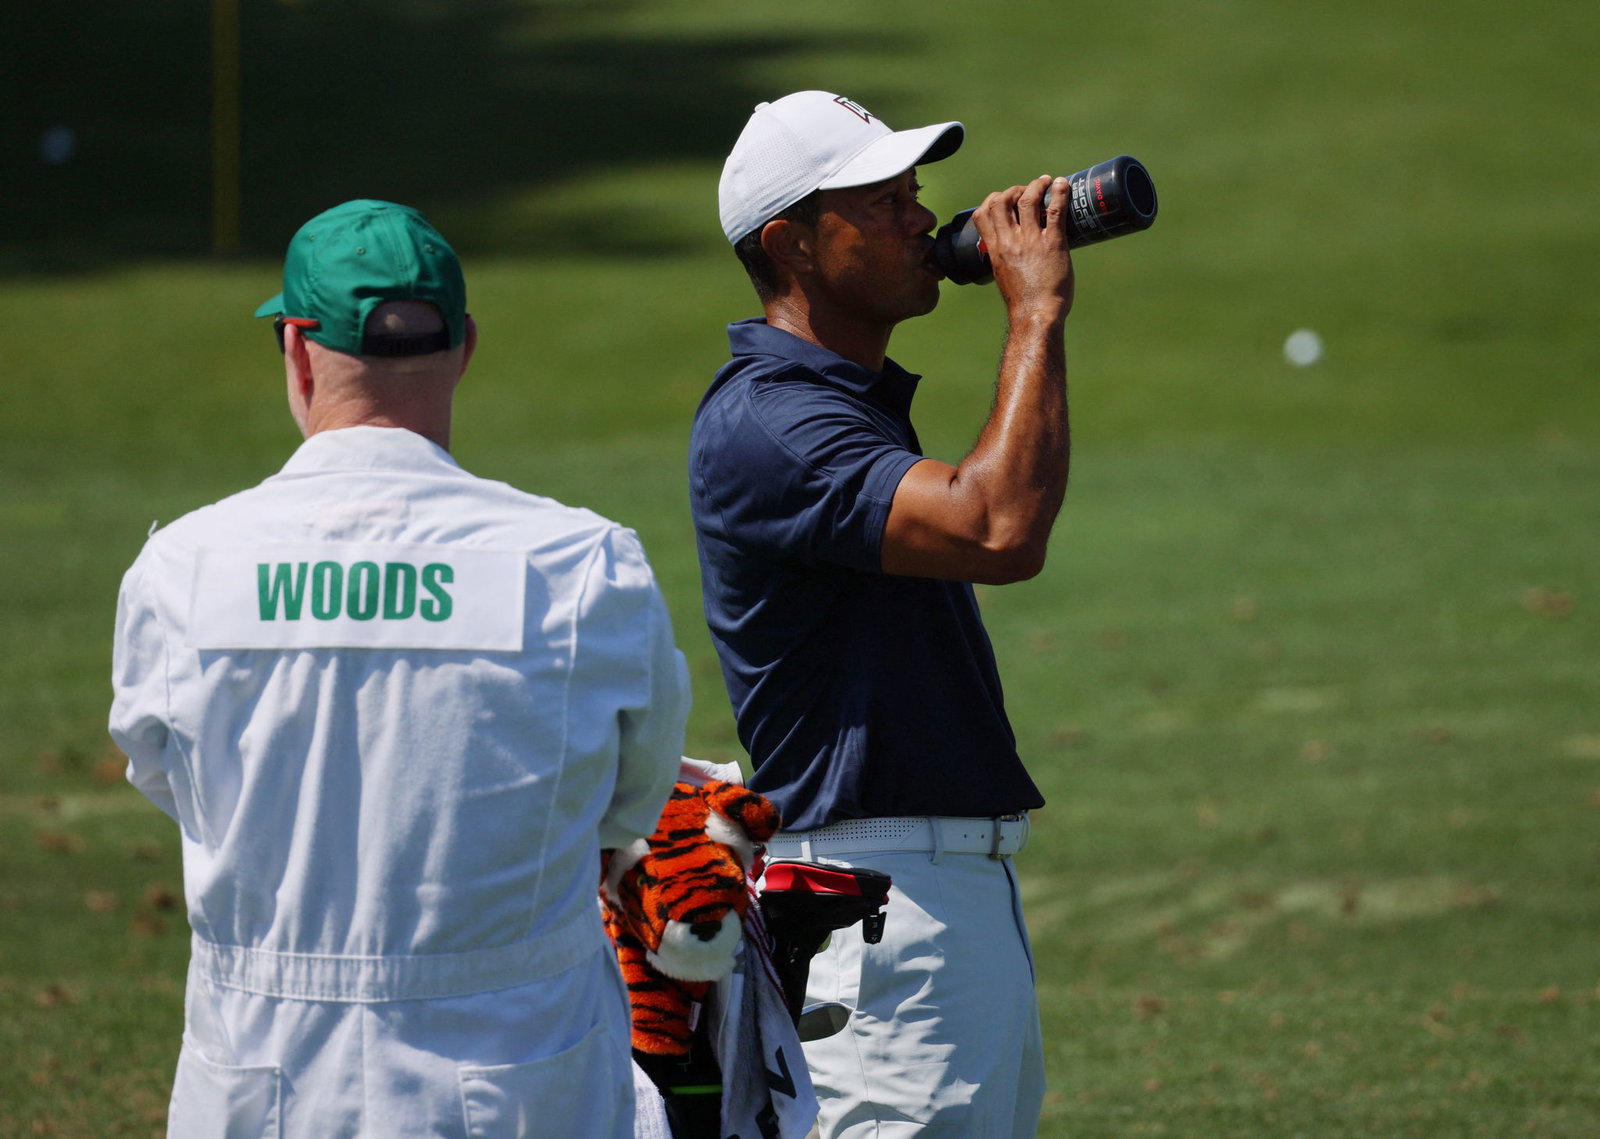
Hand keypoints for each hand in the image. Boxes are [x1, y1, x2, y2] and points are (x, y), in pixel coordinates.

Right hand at [972, 176, 1075, 320]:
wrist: (1036, 315)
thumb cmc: (1022, 301)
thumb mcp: (1003, 275)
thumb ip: (1003, 258)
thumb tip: (1011, 252)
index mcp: (995, 250)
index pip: (982, 214)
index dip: (992, 199)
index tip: (1005, 199)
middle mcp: (1009, 241)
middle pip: (1002, 200)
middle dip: (1014, 189)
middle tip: (1027, 190)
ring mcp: (1030, 241)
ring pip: (1027, 200)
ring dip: (1036, 185)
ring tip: (1045, 181)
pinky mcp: (1052, 243)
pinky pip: (1054, 210)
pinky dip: (1059, 193)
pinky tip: (1062, 185)